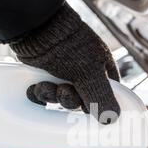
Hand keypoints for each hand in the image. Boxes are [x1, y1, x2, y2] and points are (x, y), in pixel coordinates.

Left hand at [10, 4, 119, 123]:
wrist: (36, 29)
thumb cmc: (69, 46)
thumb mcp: (90, 74)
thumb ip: (102, 98)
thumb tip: (112, 118)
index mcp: (101, 69)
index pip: (108, 95)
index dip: (101, 106)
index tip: (94, 113)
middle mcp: (83, 72)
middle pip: (82, 101)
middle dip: (70, 100)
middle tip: (64, 91)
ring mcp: (63, 74)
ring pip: (61, 99)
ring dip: (53, 96)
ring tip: (46, 85)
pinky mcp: (44, 75)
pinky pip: (44, 96)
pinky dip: (39, 94)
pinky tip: (36, 87)